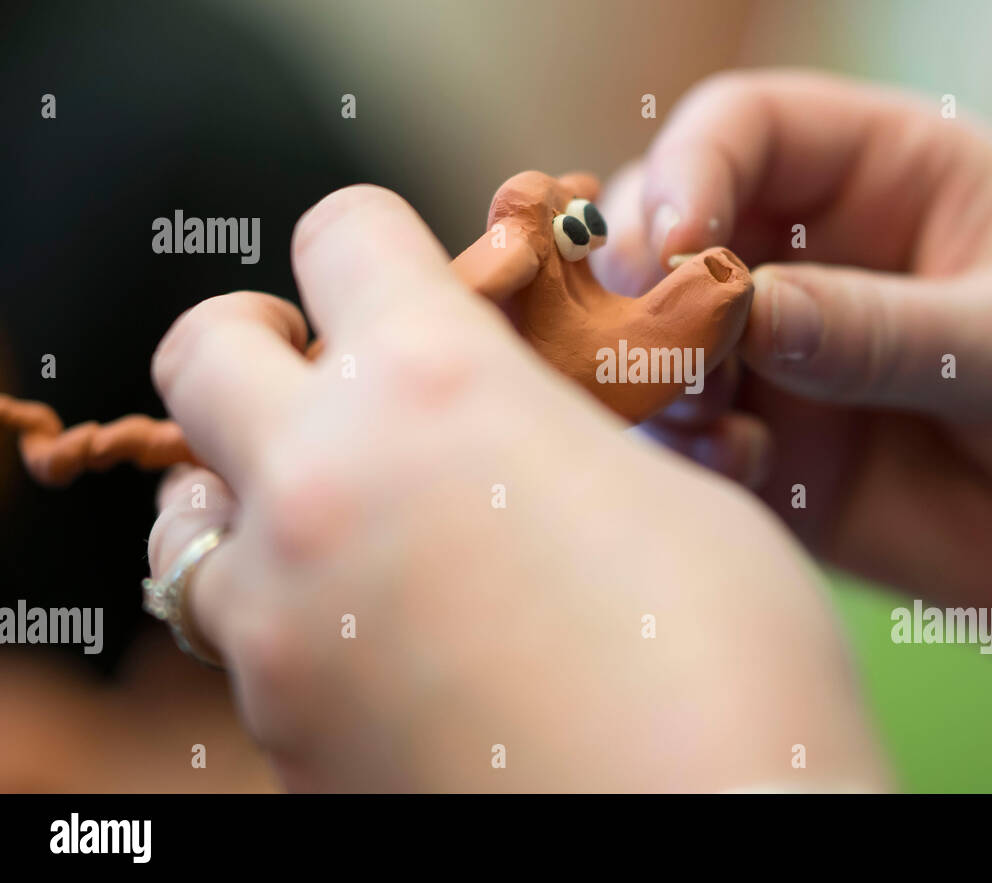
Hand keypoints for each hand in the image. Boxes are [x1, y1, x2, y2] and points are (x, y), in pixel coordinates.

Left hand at [145, 185, 880, 790]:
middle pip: (204, 353)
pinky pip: (244, 641)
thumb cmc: (735, 663)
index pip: (339, 234)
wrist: (722, 847)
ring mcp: (279, 631)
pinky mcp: (282, 739)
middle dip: (265, 343)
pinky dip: (294, 613)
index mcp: (437, 393)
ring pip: (192, 518)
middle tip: (336, 375)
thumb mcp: (665, 490)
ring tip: (357, 522)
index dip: (379, 240)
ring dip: (258, 492)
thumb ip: (544, 425)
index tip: (410, 275)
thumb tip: (505, 413)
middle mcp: (323, 494)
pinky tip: (394, 639)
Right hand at [594, 69, 991, 668]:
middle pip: (678, 228)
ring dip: (650, 365)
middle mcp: (824, 261)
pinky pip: (701, 445)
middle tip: (642, 328)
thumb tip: (737, 312)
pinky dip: (690, 452)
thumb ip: (881, 327)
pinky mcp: (788, 461)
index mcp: (893, 176)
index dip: (693, 169)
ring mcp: (797, 363)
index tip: (676, 244)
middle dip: (641, 269)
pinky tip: (733, 463)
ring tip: (687, 403)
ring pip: (667, 340)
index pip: (750, 131)